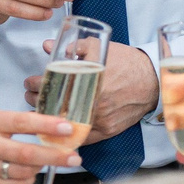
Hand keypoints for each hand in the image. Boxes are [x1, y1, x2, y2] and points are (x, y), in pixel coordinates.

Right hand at [0, 108, 79, 183]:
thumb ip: (15, 123)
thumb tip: (52, 127)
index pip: (22, 122)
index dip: (47, 125)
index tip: (68, 128)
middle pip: (26, 154)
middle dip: (54, 156)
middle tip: (74, 157)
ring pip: (22, 172)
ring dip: (40, 168)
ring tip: (47, 162)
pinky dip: (27, 181)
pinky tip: (29, 174)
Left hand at [22, 43, 157, 139]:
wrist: (153, 80)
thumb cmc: (128, 63)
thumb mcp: (101, 47)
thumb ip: (74, 46)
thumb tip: (48, 46)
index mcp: (90, 80)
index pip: (52, 86)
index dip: (35, 84)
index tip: (30, 82)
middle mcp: (94, 103)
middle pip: (54, 107)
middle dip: (38, 100)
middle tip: (31, 95)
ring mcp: (101, 119)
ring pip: (66, 124)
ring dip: (50, 117)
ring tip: (42, 108)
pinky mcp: (107, 131)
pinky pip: (83, 137)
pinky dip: (68, 133)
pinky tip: (58, 126)